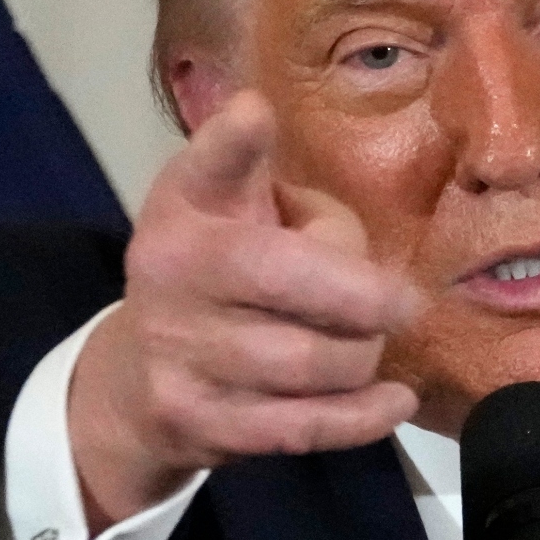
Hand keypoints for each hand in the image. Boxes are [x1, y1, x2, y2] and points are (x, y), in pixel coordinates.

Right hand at [67, 92, 421, 530]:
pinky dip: (362, 416)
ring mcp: (177, 353)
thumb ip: (293, 200)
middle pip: (290, 277)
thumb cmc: (217, 275)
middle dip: (368, 296)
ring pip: (312, 361)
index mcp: (184, 209)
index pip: (206, 167)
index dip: (231, 142)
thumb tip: (347, 248)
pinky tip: (395, 402)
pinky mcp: (198, 423)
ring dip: (362, 356)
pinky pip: (302, 427)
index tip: (255, 112)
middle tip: (405, 303)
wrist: (134, 380)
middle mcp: (169, 273)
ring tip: (368, 346)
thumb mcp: (233, 211)